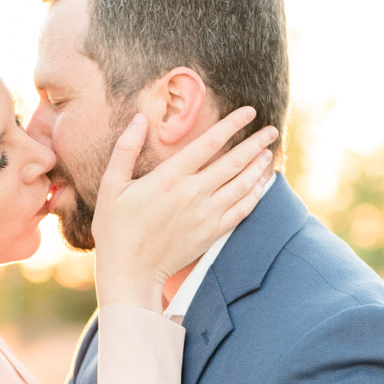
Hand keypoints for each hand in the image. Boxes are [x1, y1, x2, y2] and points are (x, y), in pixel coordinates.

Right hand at [91, 107, 277, 311]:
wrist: (130, 272)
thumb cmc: (115, 229)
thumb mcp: (111, 186)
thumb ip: (125, 149)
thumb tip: (140, 118)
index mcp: (169, 178)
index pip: (209, 143)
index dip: (232, 124)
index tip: (250, 111)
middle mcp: (193, 194)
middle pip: (233, 162)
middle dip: (255, 143)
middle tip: (272, 130)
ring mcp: (206, 215)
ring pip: (242, 185)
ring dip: (259, 167)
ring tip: (269, 152)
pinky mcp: (212, 234)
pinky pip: (242, 210)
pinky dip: (256, 194)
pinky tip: (263, 183)